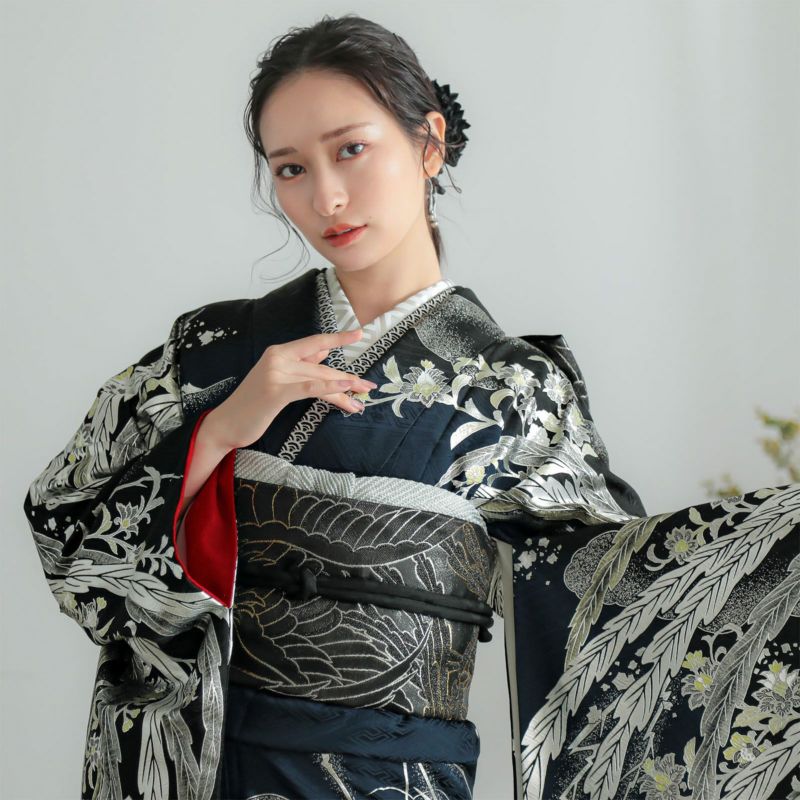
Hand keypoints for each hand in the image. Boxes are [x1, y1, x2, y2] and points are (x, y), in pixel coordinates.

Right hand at [202, 328, 376, 450]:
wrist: (226, 424)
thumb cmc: (254, 404)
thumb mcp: (277, 379)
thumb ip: (300, 364)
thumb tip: (323, 352)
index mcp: (279, 352)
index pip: (315, 342)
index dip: (339, 338)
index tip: (360, 333)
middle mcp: (278, 357)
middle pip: (322, 367)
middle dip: (348, 378)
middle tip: (368, 387)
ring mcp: (276, 373)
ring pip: (320, 379)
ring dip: (344, 391)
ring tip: (361, 401)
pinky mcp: (276, 391)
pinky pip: (309, 388)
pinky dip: (330, 387)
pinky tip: (346, 388)